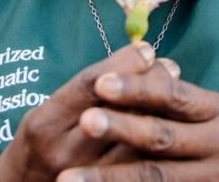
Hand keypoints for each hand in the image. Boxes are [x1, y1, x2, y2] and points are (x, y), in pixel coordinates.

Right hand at [0, 41, 157, 181]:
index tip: (146, 49)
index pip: (87, 86)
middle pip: (115, 112)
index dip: (121, 64)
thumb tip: (139, 57)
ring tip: (178, 89)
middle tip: (170, 66)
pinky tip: (171, 121)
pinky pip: (137, 162)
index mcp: (45, 123)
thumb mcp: (48, 111)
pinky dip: (156, 139)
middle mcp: (64, 151)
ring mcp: (85, 174)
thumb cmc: (41, 142)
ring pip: (134, 140)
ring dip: (160, 110)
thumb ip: (85, 89)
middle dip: (147, 84)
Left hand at [56, 61, 218, 181]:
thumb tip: (138, 74)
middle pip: (163, 136)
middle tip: (84, 121)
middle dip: (121, 128)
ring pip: (158, 178)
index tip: (100, 82)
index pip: (173, 95)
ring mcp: (216, 179)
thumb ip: (185, 102)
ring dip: (112, 178)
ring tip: (71, 179)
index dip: (136, 88)